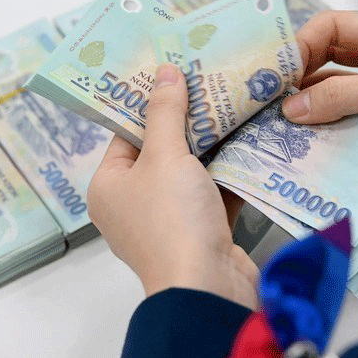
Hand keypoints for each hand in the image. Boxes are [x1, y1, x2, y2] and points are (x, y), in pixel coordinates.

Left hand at [87, 64, 257, 308]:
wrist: (208, 285)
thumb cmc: (172, 217)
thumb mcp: (165, 156)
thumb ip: (165, 113)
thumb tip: (164, 71)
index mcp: (109, 187)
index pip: (126, 135)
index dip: (148, 104)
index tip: (173, 75)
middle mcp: (132, 204)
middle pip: (159, 152)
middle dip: (185, 122)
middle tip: (207, 83)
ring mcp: (166, 220)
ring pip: (188, 172)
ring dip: (210, 145)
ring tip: (231, 104)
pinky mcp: (198, 232)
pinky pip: (210, 193)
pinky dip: (226, 172)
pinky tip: (248, 142)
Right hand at [283, 10, 357, 212]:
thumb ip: (344, 98)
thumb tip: (293, 107)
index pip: (334, 29)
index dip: (304, 44)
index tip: (279, 72)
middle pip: (326, 65)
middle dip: (298, 80)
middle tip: (270, 101)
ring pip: (331, 102)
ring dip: (308, 114)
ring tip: (279, 129)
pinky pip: (343, 134)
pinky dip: (324, 140)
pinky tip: (305, 149)